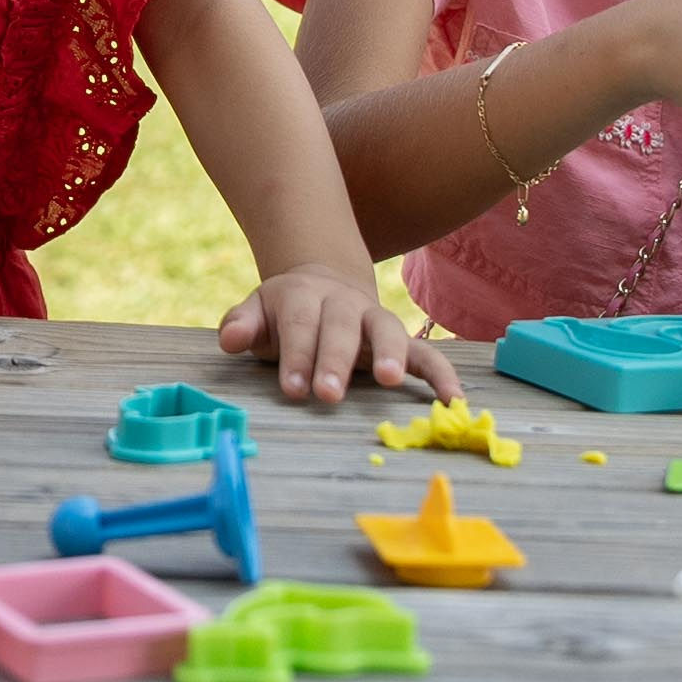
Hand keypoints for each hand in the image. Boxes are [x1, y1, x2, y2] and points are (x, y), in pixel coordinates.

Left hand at [217, 264, 460, 407]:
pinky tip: (452, 398)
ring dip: (391, 354)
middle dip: (335, 360)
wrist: (322, 283)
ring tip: (390, 380)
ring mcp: (376, 320)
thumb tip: (229, 338)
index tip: (291, 389)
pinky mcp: (401, 340)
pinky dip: (440, 372)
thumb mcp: (257, 312)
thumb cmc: (285, 313)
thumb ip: (242, 324)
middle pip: (341, 329)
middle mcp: (344, 304)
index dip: (296, 356)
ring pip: (388, 330)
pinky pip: (425, 353)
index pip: (300, 325)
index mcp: (304, 296)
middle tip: (328, 394)